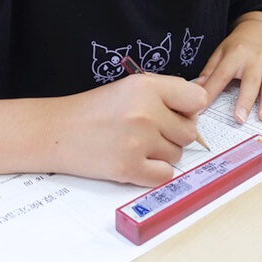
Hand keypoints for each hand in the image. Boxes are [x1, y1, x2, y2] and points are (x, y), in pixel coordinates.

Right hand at [54, 73, 206, 186]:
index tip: (175, 112)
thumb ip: (168, 91)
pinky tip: (136, 160)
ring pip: (178, 154)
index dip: (189, 109)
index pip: (197, 100)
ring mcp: (138, 141)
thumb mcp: (131, 87)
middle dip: (174, 134)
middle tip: (149, 131)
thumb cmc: (97, 109)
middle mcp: (146, 112)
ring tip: (136, 143)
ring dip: (162, 153)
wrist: (57, 131)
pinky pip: (165, 175)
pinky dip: (154, 172)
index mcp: (147, 86)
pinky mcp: (129, 167)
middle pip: (190, 132)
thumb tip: (204, 95)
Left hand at [199, 13, 261, 123]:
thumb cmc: (237, 45)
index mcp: (235, 55)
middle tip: (240, 118)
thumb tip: (196, 89)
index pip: (221, 76)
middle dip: (245, 101)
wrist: (257, 29)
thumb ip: (209, 72)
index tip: (202, 109)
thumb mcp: (219, 52)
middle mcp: (254, 60)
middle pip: (250, 82)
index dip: (211, 93)